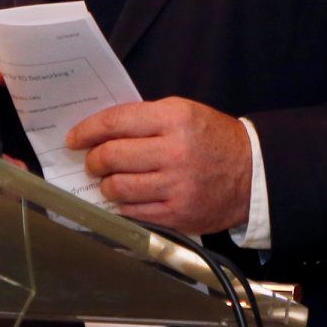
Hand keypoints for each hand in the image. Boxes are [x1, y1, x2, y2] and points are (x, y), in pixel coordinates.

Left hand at [66, 97, 251, 234]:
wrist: (252, 173)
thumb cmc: (212, 139)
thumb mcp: (184, 112)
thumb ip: (145, 119)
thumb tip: (100, 131)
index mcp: (174, 118)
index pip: (115, 122)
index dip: (87, 130)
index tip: (74, 138)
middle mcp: (174, 151)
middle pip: (111, 156)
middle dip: (93, 160)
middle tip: (92, 162)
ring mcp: (176, 185)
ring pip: (117, 187)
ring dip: (106, 185)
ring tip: (110, 181)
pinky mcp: (178, 214)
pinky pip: (133, 212)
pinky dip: (123, 205)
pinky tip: (127, 198)